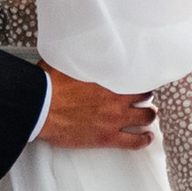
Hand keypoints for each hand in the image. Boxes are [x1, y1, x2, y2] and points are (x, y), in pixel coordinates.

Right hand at [34, 66, 154, 149]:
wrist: (42, 108)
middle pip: (144, 97)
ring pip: (145, 118)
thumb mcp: (66, 63)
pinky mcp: (107, 137)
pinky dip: (144, 140)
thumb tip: (76, 48)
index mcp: (108, 80)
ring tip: (149, 116)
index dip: (137, 80)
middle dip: (145, 98)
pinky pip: (134, 142)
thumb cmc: (50, 86)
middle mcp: (116, 99)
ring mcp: (114, 119)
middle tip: (144, 98)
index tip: (137, 81)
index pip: (134, 77)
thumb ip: (79, 60)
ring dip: (148, 116)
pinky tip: (147, 138)